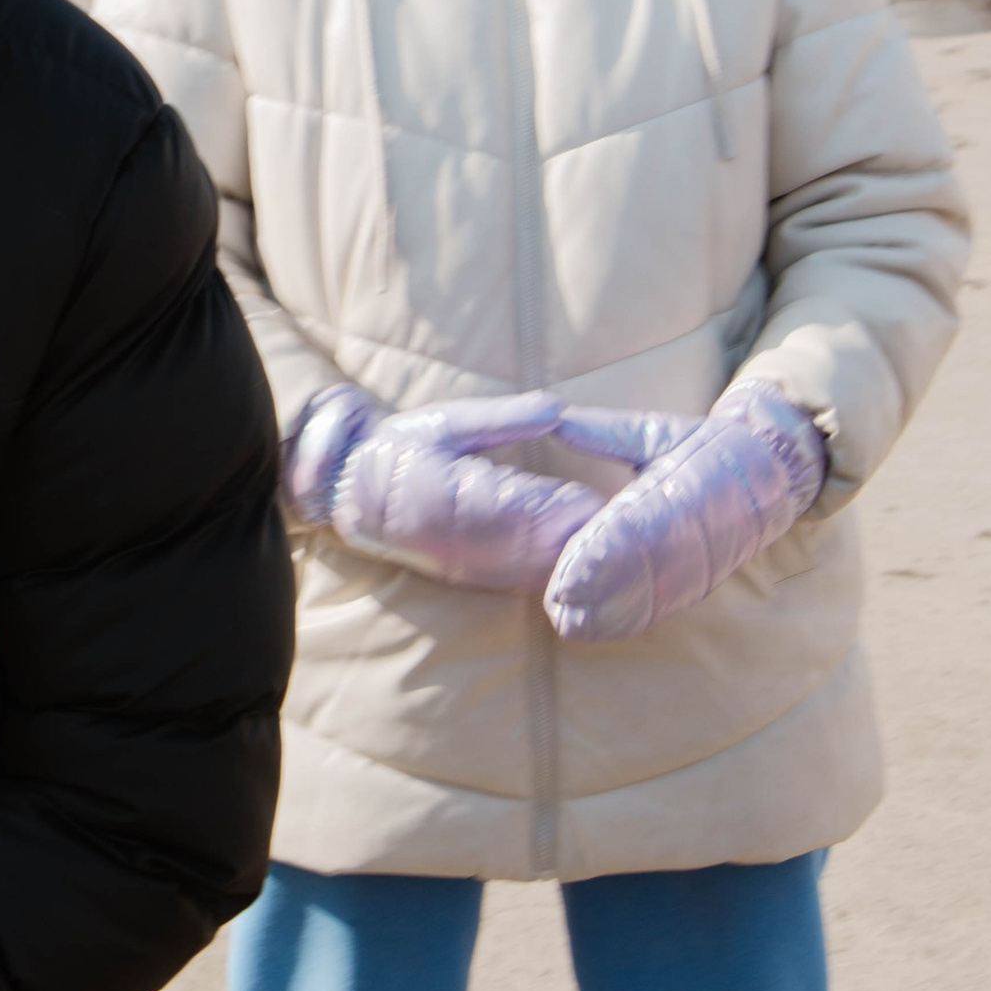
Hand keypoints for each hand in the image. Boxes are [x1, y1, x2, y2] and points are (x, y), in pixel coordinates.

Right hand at [291, 386, 607, 596]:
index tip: (607, 503)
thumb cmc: (403, 449)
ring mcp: (468, 564)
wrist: (357, 498)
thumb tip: (556, 409)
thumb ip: (503, 418)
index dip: (567, 509)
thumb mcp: (447, 421)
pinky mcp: (476, 577)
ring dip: (577, 565)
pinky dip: (561, 575)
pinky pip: (526, 580)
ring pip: (536, 571)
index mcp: (452, 493)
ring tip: (625, 553)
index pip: (524, 506)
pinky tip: (591, 565)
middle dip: (583, 544)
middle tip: (633, 530)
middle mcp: (461, 538)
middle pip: (536, 548)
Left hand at [544, 385, 826, 643]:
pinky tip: (594, 630)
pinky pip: (660, 607)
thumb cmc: (703, 447)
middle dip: (598, 589)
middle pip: (640, 571)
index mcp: (676, 491)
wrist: (769, 473)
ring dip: (609, 612)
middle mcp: (689, 534)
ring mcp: (697, 564)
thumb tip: (557, 421)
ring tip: (567, 621)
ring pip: (649, 595)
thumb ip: (603, 432)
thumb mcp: (655, 433)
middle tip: (558, 600)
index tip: (568, 568)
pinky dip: (626, 621)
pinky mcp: (697, 583)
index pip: (635, 528)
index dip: (602, 552)